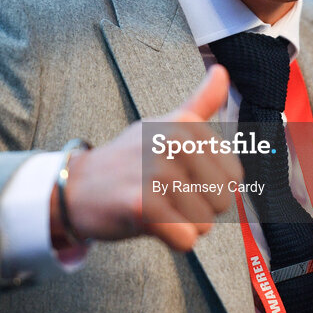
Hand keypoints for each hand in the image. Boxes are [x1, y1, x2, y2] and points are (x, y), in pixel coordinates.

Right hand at [54, 65, 242, 252]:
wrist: (78, 187)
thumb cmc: (129, 159)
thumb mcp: (164, 124)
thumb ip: (199, 103)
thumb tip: (222, 71)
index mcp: (185, 123)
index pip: (235, 176)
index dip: (213, 187)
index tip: (184, 179)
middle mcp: (173, 141)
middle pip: (223, 200)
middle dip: (201, 209)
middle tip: (168, 197)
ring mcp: (157, 172)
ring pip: (205, 223)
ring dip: (183, 224)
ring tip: (156, 207)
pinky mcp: (142, 204)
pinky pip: (185, 239)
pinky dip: (171, 240)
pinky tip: (148, 223)